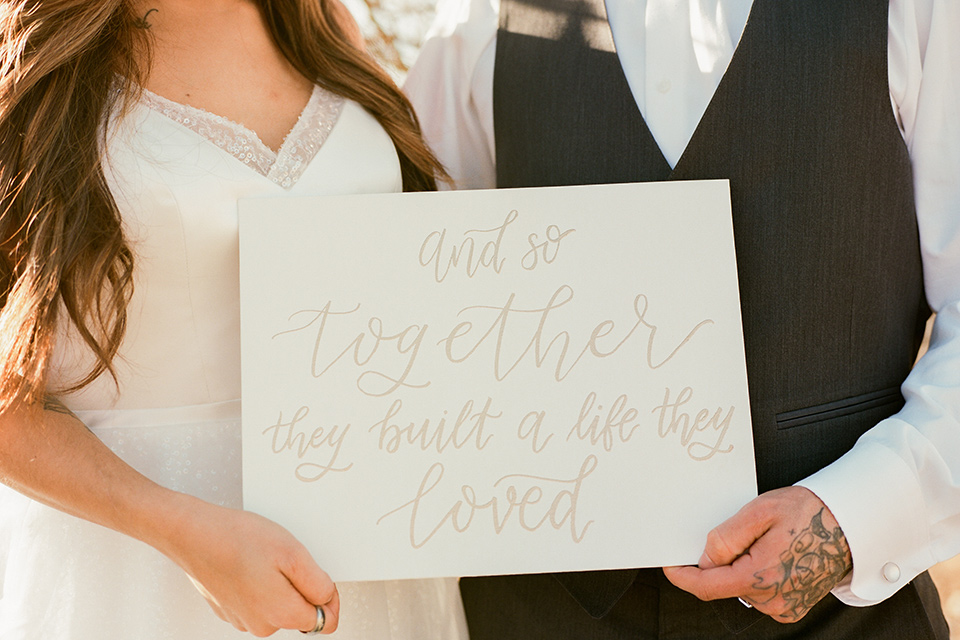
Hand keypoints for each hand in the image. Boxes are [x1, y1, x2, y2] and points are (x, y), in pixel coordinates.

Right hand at [161, 498, 339, 635]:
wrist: (192, 533)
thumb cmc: (239, 539)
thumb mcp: (294, 554)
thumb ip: (318, 584)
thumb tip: (328, 601)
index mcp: (282, 615)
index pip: (325, 621)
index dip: (329, 595)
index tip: (318, 573)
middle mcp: (262, 625)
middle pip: (300, 613)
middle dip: (300, 587)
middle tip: (283, 558)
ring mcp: (242, 619)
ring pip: (278, 605)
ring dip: (278, 584)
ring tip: (262, 558)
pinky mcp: (228, 609)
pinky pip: (256, 599)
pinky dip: (258, 583)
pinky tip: (246, 562)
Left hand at [663, 486, 850, 622]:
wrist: (851, 524)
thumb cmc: (810, 513)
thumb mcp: (759, 512)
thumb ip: (726, 538)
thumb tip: (704, 560)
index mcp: (761, 576)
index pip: (706, 586)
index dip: (683, 576)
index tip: (671, 566)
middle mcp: (773, 599)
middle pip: (724, 583)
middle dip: (722, 560)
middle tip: (748, 532)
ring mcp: (785, 606)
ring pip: (741, 586)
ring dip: (741, 566)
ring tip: (768, 541)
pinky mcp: (792, 607)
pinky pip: (759, 592)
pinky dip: (757, 575)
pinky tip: (775, 555)